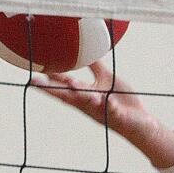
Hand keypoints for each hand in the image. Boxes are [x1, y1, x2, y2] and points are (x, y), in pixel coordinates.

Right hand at [33, 61, 173, 169]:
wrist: (141, 122)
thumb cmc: (122, 102)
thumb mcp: (106, 80)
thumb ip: (95, 67)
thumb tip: (85, 50)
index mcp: (85, 95)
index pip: (63, 87)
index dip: (48, 82)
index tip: (32, 76)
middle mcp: (90, 105)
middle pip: (69, 96)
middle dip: (53, 90)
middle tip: (36, 83)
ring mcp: (104, 111)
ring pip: (89, 102)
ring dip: (81, 93)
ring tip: (71, 83)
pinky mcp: (119, 116)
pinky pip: (114, 110)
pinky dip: (111, 106)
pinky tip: (108, 102)